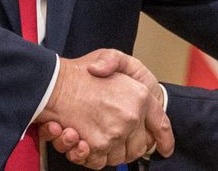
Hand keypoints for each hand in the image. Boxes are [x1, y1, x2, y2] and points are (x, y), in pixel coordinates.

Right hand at [36, 49, 172, 167]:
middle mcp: (131, 116)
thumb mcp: (109, 56)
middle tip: (114, 139)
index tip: (165, 148)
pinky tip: (80, 143)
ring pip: (119, 156)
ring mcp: (115, 132)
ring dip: (107, 152)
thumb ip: (122, 65)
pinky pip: (99, 161)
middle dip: (128, 147)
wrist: (52, 83)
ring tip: (91, 138)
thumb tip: (125, 82)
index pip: (161, 124)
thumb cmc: (79, 71)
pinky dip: (89, 156)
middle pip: (138, 147)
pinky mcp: (99, 145)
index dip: (165, 139)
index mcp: (141, 96)